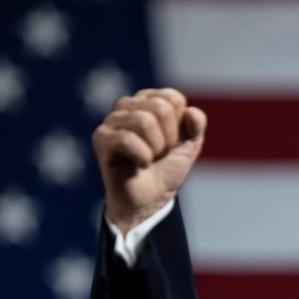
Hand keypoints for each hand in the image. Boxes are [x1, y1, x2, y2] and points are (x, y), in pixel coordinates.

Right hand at [91, 88, 206, 233]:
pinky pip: (127, 139)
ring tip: (149, 158)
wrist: (150, 200)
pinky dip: (142, 157)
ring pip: (145, 122)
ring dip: (155, 149)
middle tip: (160, 153)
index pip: (173, 98)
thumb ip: (197, 124)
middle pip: (161, 108)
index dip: (180, 126)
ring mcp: (111, 119)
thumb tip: (190, 112)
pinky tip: (139, 164)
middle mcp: (127, 104)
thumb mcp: (191, 145)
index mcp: (148, 100)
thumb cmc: (166, 168)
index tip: (172, 142)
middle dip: (169, 138)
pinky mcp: (101, 138)